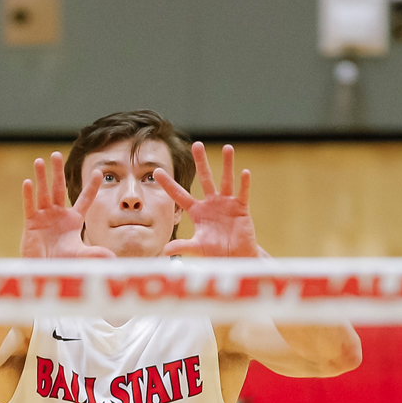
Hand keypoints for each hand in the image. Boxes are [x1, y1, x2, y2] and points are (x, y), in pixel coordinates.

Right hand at [20, 152, 112, 258]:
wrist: (44, 272)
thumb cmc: (62, 263)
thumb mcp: (80, 256)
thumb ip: (95, 254)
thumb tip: (113, 258)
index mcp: (73, 220)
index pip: (85, 199)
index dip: (91, 187)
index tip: (98, 172)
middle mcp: (58, 214)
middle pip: (58, 189)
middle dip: (57, 172)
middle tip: (56, 154)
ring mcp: (44, 217)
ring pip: (43, 193)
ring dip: (41, 177)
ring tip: (40, 161)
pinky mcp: (31, 223)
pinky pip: (30, 206)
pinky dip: (28, 195)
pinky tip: (28, 181)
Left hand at [156, 142, 264, 258]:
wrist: (235, 257)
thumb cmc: (215, 251)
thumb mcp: (197, 248)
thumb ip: (183, 246)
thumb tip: (165, 251)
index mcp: (196, 211)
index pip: (179, 194)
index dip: (168, 184)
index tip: (156, 171)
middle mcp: (210, 203)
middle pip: (205, 179)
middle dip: (201, 162)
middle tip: (197, 144)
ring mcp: (226, 203)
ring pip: (226, 180)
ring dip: (227, 165)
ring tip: (227, 148)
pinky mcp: (240, 208)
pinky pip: (242, 193)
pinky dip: (244, 183)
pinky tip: (245, 172)